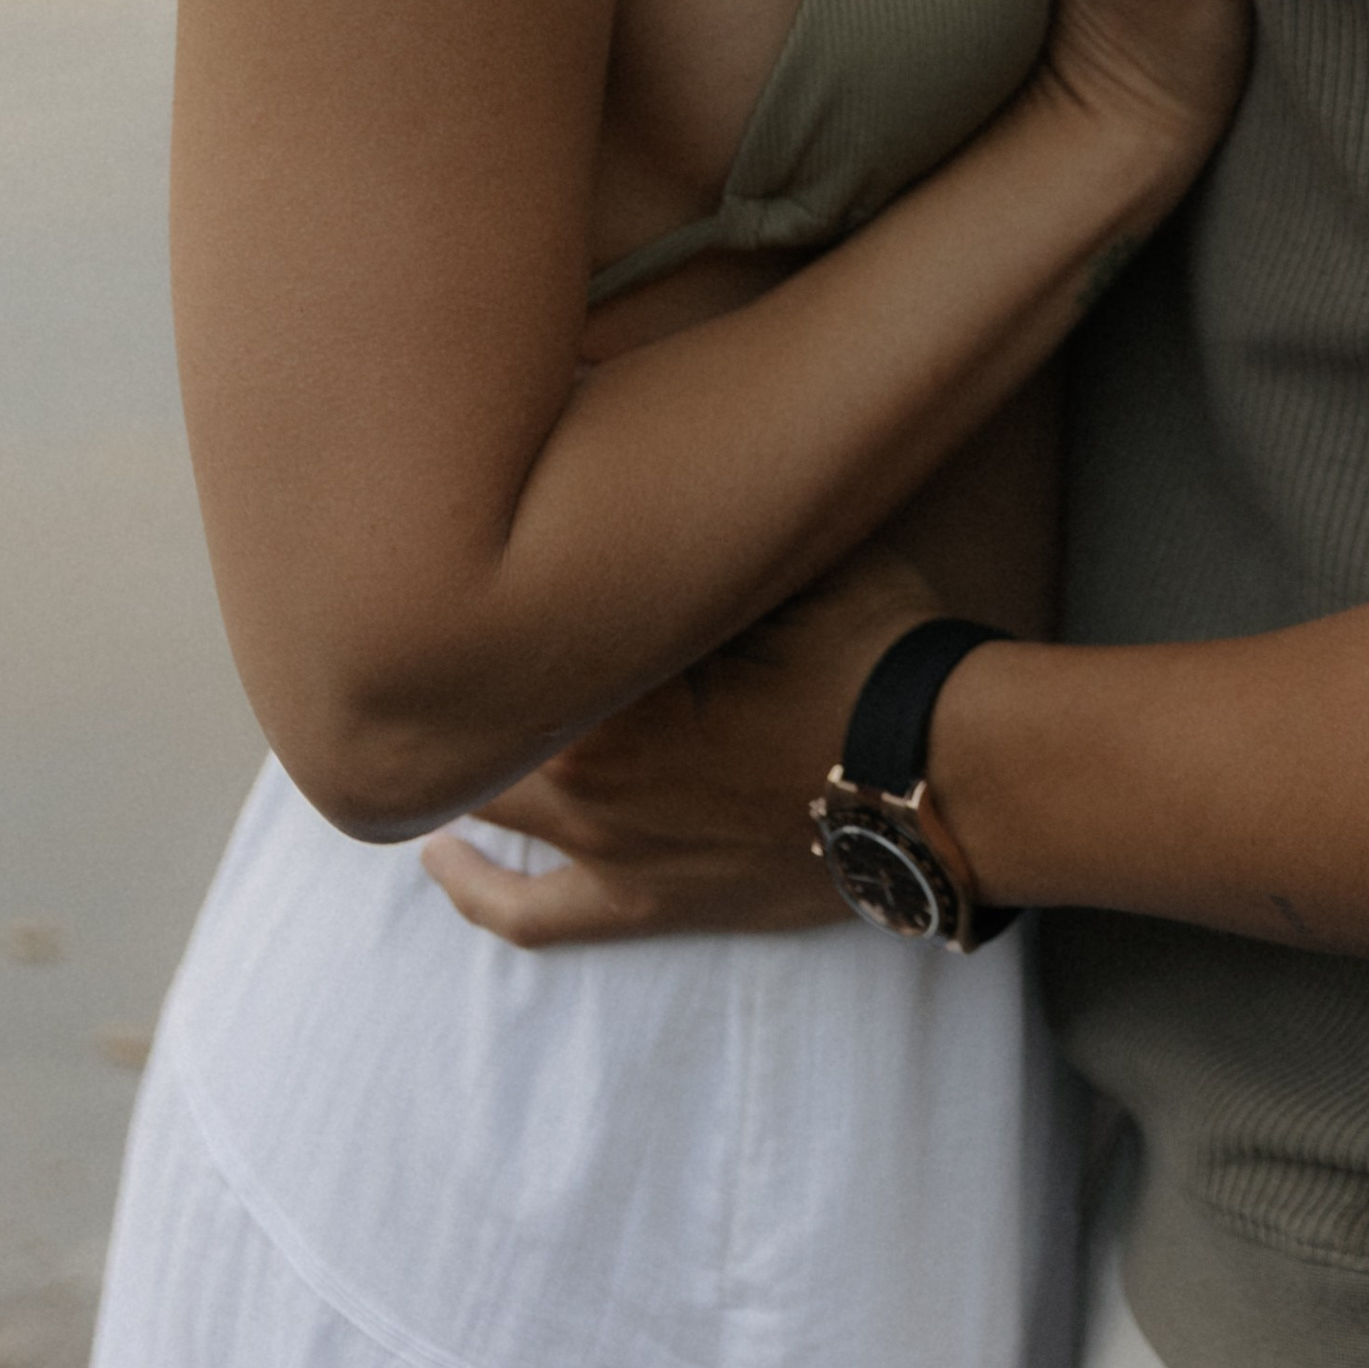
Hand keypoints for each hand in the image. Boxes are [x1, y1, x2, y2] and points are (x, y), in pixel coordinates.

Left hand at [420, 548, 939, 947]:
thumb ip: (701, 523)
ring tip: (428, 704)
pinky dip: (476, 886)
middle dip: (450, 658)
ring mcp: (603, 846)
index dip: (481, 572)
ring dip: (452, 753)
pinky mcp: (638, 903)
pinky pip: (528, 914)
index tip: (473, 524)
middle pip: (471, 712)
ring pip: (482, 796)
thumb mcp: (787, 555)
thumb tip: (637, 453)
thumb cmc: (870, 648)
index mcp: (605, 682)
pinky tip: (441, 858)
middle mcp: (581, 772)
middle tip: (436, 601)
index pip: (502, 620)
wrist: (940, 774)